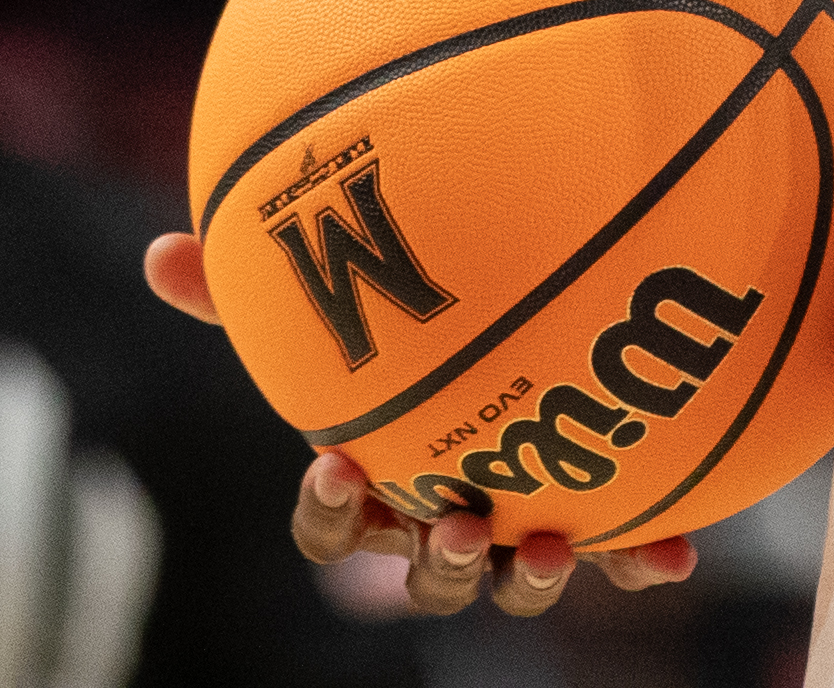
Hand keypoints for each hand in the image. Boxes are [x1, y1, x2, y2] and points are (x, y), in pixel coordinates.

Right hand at [138, 233, 704, 616]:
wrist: (528, 310)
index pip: (332, 527)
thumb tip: (159, 252)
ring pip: (510, 582)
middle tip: (454, 523)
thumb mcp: (337, 298)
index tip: (342, 467)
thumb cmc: (406, 319)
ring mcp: (518, 524)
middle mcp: (441, 518)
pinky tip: (674, 557)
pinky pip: (620, 551)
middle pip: (424, 575)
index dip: (332, 513)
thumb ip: (260, 286)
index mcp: (378, 481)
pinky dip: (643, 558)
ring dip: (526, 576)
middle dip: (434, 563)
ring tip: (544, 544)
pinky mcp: (596, 514)